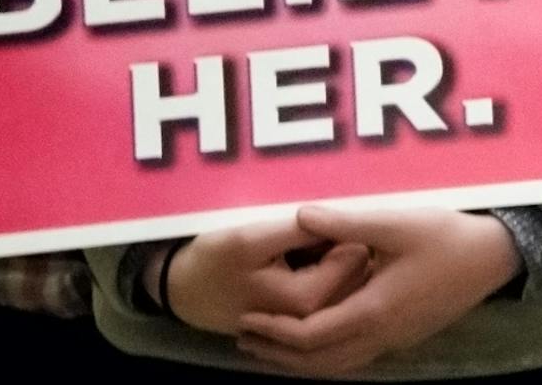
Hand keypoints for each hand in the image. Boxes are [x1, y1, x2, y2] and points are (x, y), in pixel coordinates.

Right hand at [154, 219, 370, 336]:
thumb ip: (301, 232)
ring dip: (336, 256)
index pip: (356, 254)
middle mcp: (315, 319)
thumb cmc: (214, 262)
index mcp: (308, 300)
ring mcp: (310, 322)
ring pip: (348, 278)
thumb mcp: (251, 238)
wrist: (184, 291)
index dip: (345, 229)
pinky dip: (327, 268)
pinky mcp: (304, 318)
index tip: (321, 220)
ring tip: (305, 245)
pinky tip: (303, 258)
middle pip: (357, 269)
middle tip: (312, 231)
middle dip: (344, 245)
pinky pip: (334, 287)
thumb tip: (345, 223)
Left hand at [238, 206, 520, 375]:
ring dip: (301, 360)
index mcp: (373, 310)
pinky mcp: (405, 335)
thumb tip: (299, 215)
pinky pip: (355, 356)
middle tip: (246, 340)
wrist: (494, 257)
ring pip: (338, 364)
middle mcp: (382, 334)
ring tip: (272, 347)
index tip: (246, 320)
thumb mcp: (394, 223)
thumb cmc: (446, 236)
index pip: (311, 336)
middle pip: (320, 361)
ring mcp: (395, 339)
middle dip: (279, 354)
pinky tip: (318, 338)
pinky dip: (325, 355)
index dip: (275, 331)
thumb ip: (345, 223)